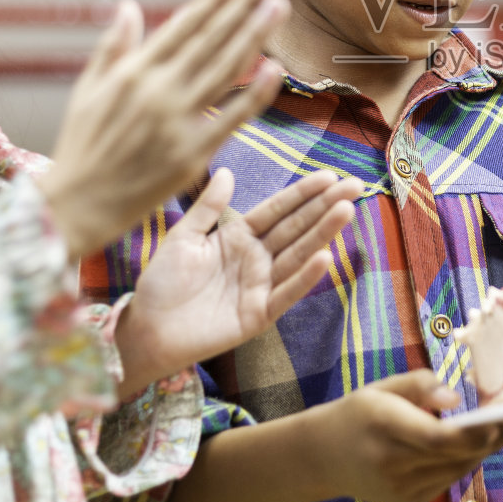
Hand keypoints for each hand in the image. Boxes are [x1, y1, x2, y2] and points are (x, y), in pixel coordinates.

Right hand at [42, 0, 290, 257]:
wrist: (77, 206)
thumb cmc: (82, 147)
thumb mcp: (87, 89)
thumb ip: (114, 47)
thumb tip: (127, 5)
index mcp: (133, 72)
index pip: (183, 26)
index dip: (215, 0)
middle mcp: (158, 90)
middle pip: (212, 39)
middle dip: (246, 5)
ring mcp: (177, 121)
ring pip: (225, 69)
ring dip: (255, 35)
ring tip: (280, 4)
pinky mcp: (192, 153)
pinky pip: (231, 118)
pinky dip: (254, 94)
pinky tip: (275, 68)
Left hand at [115, 168, 360, 396]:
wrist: (147, 330)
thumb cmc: (161, 283)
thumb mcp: (182, 237)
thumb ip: (208, 208)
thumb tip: (228, 172)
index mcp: (238, 237)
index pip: (278, 210)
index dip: (303, 193)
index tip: (329, 175)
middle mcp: (256, 258)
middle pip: (296, 228)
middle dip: (325, 207)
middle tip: (356, 185)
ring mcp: (260, 286)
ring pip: (298, 255)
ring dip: (323, 234)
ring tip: (347, 211)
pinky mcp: (259, 314)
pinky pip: (285, 293)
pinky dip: (305, 277)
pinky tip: (325, 257)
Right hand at [325, 372, 502, 501]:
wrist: (323, 457)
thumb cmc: (359, 413)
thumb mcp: (382, 387)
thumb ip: (420, 385)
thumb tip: (455, 397)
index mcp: (382, 425)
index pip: (435, 437)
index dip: (473, 431)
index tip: (500, 417)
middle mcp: (390, 462)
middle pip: (454, 455)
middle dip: (490, 436)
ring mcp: (399, 488)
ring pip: (458, 468)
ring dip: (481, 447)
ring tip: (500, 423)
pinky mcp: (408, 501)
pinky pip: (449, 479)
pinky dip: (465, 460)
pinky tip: (472, 442)